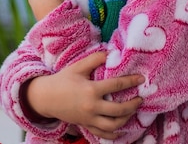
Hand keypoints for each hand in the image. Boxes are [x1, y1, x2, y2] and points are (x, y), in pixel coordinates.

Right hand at [26, 52, 143, 138]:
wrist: (45, 98)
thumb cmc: (62, 80)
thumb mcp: (78, 67)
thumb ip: (95, 59)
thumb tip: (110, 53)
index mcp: (91, 90)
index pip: (116, 86)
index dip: (131, 81)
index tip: (142, 79)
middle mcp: (91, 106)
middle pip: (118, 110)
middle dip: (132, 105)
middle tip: (140, 99)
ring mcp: (88, 118)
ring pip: (112, 125)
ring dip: (125, 119)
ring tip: (132, 111)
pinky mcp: (85, 125)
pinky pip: (102, 134)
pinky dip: (113, 134)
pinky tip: (121, 130)